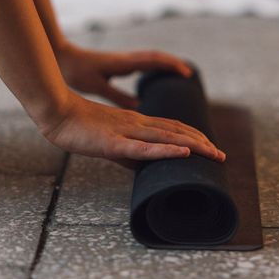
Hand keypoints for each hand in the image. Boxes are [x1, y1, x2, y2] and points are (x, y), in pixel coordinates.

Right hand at [41, 90, 225, 169]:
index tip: (210, 147)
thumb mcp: (108, 139)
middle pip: (176, 131)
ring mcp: (127, 131)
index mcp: (135, 121)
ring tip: (214, 154)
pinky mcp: (114, 142)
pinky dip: (166, 150)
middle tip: (221, 156)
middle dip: (202, 143)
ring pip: (167, 138)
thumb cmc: (79, 126)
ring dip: (194, 146)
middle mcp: (137, 123)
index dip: (193, 136)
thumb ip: (127, 152)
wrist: (57, 112)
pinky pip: (144, 148)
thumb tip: (144, 167)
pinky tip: (183, 153)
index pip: (171, 127)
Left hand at [56, 42, 192, 108]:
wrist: (63, 58)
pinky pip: (143, 61)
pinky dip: (154, 65)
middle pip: (156, 57)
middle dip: (174, 64)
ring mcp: (124, 59)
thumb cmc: (77, 72)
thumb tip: (139, 105)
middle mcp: (127, 59)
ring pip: (151, 58)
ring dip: (166, 63)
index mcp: (124, 63)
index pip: (154, 61)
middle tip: (189, 74)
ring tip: (180, 73)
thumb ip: (118, 95)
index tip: (186, 73)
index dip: (171, 66)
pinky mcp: (119, 62)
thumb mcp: (97, 85)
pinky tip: (155, 75)